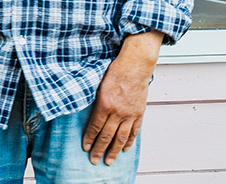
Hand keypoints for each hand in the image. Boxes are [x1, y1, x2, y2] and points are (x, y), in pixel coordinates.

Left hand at [82, 30, 162, 165]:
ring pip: (121, 137)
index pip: (95, 127)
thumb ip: (94, 100)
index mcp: (105, 104)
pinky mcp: (139, 113)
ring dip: (114, 150)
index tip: (86, 148)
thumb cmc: (115, 71)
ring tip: (109, 160)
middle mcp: (117, 112)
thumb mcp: (98, 84)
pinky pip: (134, 131)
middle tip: (95, 160)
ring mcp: (130, 114)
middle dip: (100, 149)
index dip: (90, 139)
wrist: (135, 65)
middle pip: (107, 135)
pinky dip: (129, 141)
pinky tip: (125, 149)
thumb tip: (86, 111)